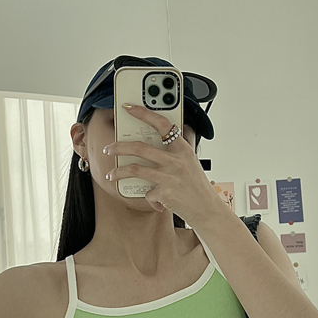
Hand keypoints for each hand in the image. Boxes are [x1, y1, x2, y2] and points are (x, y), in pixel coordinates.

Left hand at [103, 103, 225, 227]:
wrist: (207, 209)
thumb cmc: (197, 187)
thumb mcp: (190, 163)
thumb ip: (175, 153)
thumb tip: (154, 145)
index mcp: (182, 149)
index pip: (161, 124)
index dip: (143, 113)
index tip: (129, 108)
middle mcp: (175, 160)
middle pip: (139, 148)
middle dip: (118, 147)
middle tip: (109, 148)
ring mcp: (169, 176)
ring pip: (135, 169)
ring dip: (118, 172)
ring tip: (111, 175)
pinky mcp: (164, 193)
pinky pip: (147, 193)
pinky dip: (149, 198)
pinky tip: (156, 201)